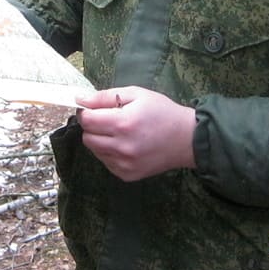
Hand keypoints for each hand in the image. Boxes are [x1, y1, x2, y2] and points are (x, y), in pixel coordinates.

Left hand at [75, 86, 195, 181]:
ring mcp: (124, 164)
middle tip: (109, 120)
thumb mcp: (137, 94)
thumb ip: (105, 97)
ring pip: (95, 151)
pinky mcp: (127, 175)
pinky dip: (110, 153)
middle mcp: (121, 147)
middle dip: (93, 127)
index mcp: (123, 123)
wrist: (187, 139)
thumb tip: (81, 100)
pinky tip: (126, 145)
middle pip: (87, 138)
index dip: (87, 112)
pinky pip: (106, 162)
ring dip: (101, 140)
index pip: (87, 121)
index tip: (94, 109)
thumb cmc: (163, 112)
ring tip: (120, 133)